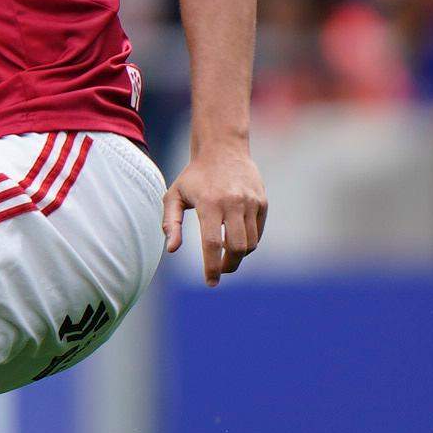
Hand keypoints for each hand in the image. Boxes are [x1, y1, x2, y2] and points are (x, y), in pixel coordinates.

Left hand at [162, 138, 268, 285]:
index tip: (210, 282)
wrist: (222, 149)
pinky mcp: (262, 202)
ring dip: (238, 256)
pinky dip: (248, 242)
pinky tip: (235, 240)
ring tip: (225, 254)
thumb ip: (170, 223)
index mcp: (209, 203)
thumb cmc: (194, 176)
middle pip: (236, 248)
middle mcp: (233, 203)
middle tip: (219, 271)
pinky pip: (258, 232)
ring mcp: (250, 202)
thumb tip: (172, 250)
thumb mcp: (174, 195)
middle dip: (228, 266)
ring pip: (250, 243)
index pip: (212, 244)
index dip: (212, 267)